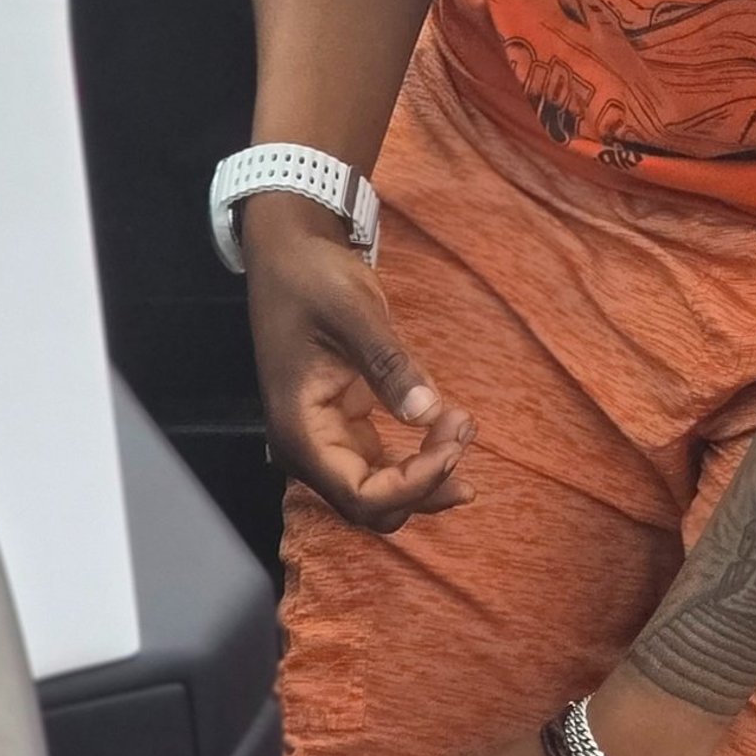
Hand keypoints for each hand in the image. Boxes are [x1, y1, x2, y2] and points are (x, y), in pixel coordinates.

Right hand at [244, 191, 474, 530]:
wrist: (290, 251)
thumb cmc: (312, 277)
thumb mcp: (355, 314)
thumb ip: (390, 365)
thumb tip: (430, 414)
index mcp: (300, 429)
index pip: (360, 495)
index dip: (414, 484)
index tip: (454, 443)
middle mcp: (308, 446)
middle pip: (371, 504)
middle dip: (425, 482)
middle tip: (465, 428)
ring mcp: (326, 436)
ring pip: (379, 489)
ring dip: (426, 473)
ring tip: (465, 427)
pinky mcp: (345, 421)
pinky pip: (382, 461)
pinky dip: (417, 456)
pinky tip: (449, 432)